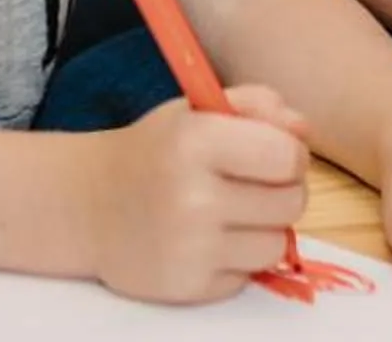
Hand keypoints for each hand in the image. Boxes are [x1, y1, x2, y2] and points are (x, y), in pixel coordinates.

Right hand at [84, 86, 313, 303]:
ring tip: (227, 213)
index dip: (288, 154)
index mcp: (195, 140)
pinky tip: (205, 240)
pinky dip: (236, 259)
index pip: (288, 156)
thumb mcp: (197, 110)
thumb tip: (304, 130)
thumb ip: (257, 106)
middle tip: (247, 184)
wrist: (87, 205)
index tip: (268, 153)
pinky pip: (248, 275)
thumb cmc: (154, 150)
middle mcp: (193, 196)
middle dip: (280, 191)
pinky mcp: (188, 287)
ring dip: (261, 229)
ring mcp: (191, 247)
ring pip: (276, 244)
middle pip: (291, 202)